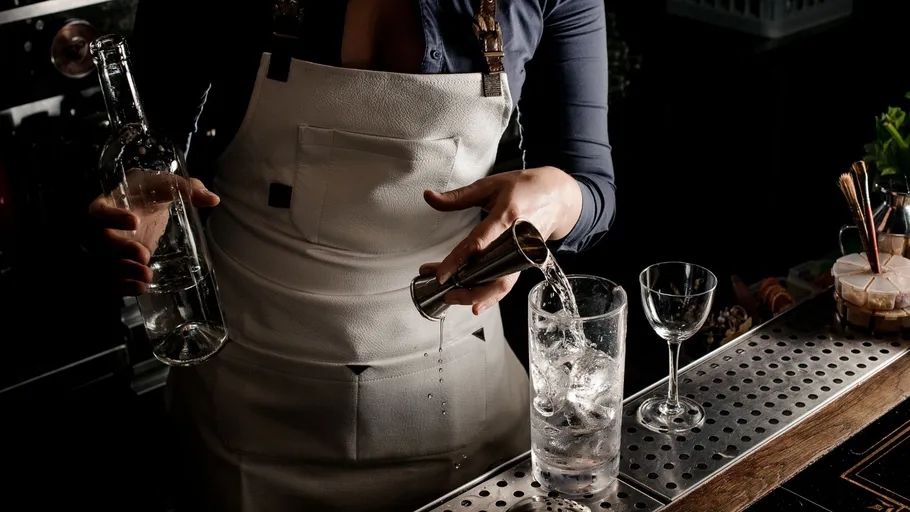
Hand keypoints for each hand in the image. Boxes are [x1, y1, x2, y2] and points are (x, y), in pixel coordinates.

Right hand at [87, 172, 218, 295]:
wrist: (142, 202)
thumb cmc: (150, 190)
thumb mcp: (165, 184)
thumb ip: (187, 188)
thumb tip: (213, 199)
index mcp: (108, 204)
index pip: (100, 212)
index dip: (112, 218)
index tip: (135, 221)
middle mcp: (104, 228)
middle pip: (104, 242)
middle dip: (122, 251)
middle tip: (143, 255)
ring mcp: (111, 248)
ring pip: (109, 264)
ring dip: (126, 272)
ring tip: (146, 275)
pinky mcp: (121, 263)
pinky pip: (116, 278)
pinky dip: (126, 285)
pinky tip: (142, 287)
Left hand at [422, 167, 582, 314]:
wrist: (559, 196)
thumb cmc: (525, 187)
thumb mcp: (490, 185)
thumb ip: (458, 196)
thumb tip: (429, 197)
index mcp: (507, 216)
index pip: (479, 244)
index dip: (459, 261)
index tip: (441, 274)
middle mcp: (517, 240)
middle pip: (493, 273)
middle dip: (468, 288)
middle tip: (445, 292)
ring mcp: (523, 253)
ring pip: (503, 284)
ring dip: (478, 296)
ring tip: (454, 298)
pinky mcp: (524, 261)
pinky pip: (507, 282)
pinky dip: (490, 294)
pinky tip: (474, 301)